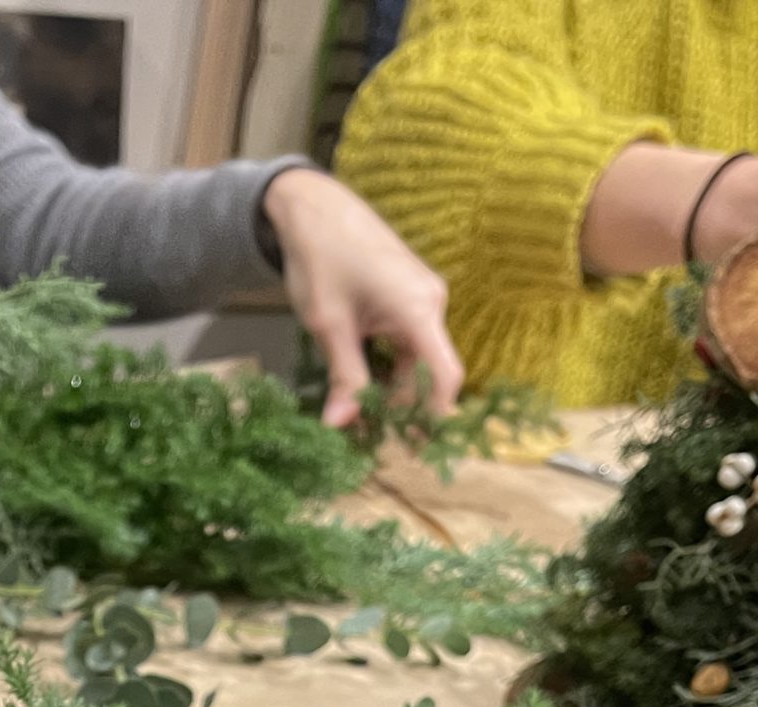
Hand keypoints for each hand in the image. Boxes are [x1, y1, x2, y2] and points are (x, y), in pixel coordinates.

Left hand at [262, 167, 463, 425]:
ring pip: (414, 358)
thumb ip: (343, 376)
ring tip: (357, 416)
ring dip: (390, 388)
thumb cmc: (321, 258)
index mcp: (419, 308)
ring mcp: (422, 296)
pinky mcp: (408, 294)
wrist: (312, 207)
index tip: (415, 446)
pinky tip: (359, 382)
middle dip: (402, 407)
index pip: (445, 373)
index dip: (435, 414)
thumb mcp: (329, 325)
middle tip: (369, 440)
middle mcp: (431, 302)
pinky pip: (406, 341)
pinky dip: (387, 364)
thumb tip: (340, 426)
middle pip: (429, 371)